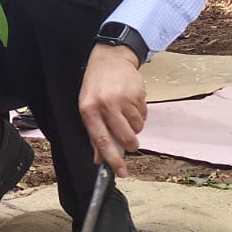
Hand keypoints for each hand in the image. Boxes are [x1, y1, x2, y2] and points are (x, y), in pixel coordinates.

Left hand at [77, 44, 146, 174]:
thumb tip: (100, 159)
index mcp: (89, 110)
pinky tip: (131, 103)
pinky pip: (144, 115)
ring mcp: (122, 99)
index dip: (112, 159)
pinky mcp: (137, 94)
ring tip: (126, 113)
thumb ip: (94, 134)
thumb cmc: (96, 86)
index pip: (101, 140)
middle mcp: (105, 105)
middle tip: (130, 142)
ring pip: (137, 127)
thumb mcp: (87, 108)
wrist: (110, 59)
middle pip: (125, 137)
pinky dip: (140, 114)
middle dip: (131, 145)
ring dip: (135, 126)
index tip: (121, 172)